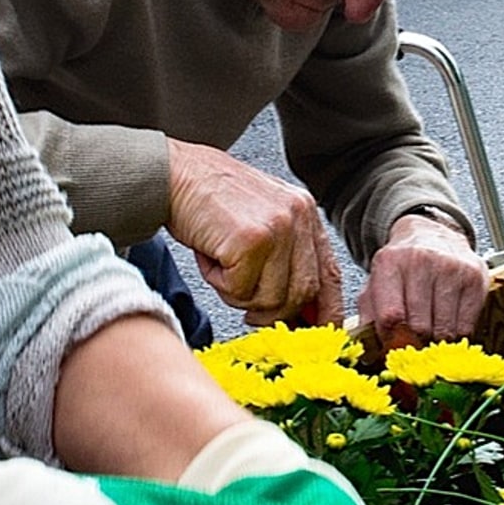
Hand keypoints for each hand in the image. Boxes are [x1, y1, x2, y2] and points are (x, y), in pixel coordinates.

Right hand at [165, 138, 343, 324]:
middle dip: (272, 311)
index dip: (325, 310)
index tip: (315, 331)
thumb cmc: (208, 197)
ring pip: (271, 298)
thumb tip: (299, 308)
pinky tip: (210, 257)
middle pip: (302, 294)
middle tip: (247, 305)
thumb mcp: (259, 217)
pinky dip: (219, 283)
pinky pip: (240, 290)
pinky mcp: (250, 241)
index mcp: (304, 211)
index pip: (329, 274)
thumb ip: (284, 254)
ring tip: (221, 266)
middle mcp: (297, 216)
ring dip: (239, 295)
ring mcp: (276, 228)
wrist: (173, 173)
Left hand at [355, 212, 488, 345]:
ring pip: (444, 329)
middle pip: (419, 325)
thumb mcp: (376, 281)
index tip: (393, 344)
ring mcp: (450, 268)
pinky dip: (456, 333)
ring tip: (431, 329)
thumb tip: (367, 346)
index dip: (391, 338)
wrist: (432, 234)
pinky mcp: (474, 278)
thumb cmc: (402, 266)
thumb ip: (368, 312)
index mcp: (389, 262)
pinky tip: (449, 320)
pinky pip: (466, 326)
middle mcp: (420, 260)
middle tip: (414, 339)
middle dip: (415, 341)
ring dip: (436, 339)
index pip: (391, 315)